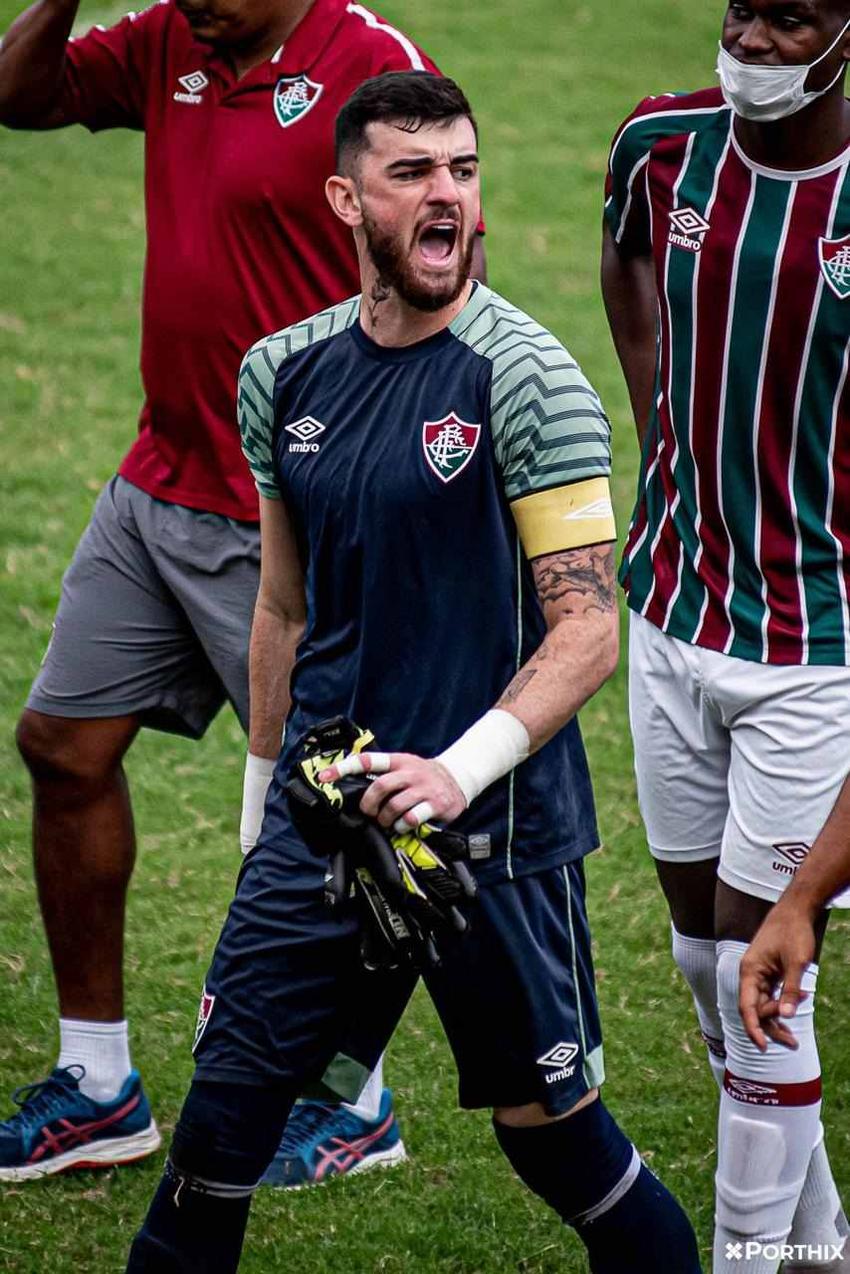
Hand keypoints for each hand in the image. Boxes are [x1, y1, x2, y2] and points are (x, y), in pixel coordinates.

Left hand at [319, 751, 466, 829]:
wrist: (458, 778)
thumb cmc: (422, 776)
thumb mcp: (404, 767)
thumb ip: (383, 775)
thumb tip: (353, 790)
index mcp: (398, 761)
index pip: (367, 760)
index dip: (344, 767)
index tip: (325, 777)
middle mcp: (410, 772)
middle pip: (380, 786)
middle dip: (369, 804)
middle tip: (369, 812)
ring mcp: (424, 788)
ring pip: (395, 806)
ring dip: (385, 818)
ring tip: (387, 822)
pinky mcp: (436, 804)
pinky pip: (412, 818)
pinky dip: (403, 825)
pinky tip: (404, 825)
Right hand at [739, 901, 816, 1051]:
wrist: (795, 911)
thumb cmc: (793, 932)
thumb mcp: (796, 963)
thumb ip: (790, 990)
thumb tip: (788, 1016)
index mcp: (750, 971)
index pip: (746, 1006)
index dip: (753, 1028)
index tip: (762, 1046)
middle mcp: (750, 974)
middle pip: (755, 1009)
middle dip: (771, 1028)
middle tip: (793, 1043)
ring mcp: (758, 974)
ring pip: (762, 1005)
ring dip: (776, 1020)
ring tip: (793, 1039)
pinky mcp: (768, 973)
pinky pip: (769, 996)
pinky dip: (780, 1007)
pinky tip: (791, 1014)